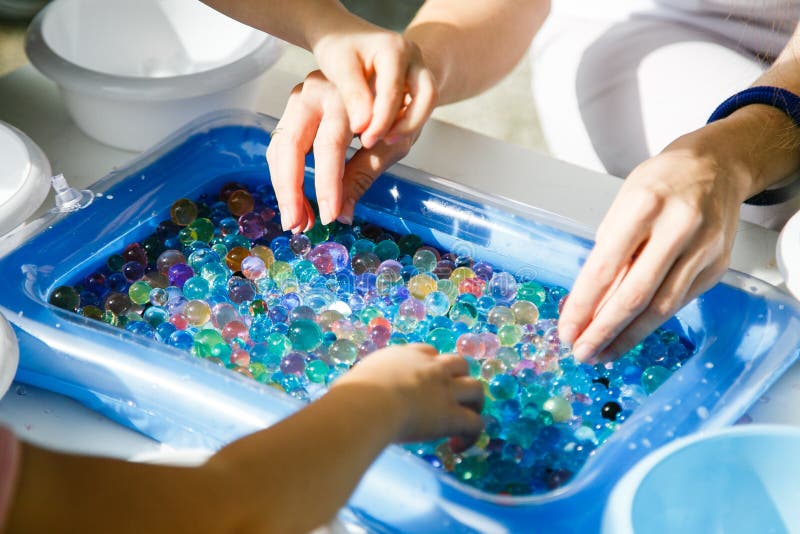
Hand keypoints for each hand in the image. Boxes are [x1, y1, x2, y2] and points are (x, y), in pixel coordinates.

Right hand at [267, 70, 426, 230]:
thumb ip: (363, 175)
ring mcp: (301, 97)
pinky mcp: (294, 109)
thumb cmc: (398, 110)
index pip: (329, 146)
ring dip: (284, 187)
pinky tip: (296, 202)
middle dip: (291, 189)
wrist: (395, 76)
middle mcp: (317, 91)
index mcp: (347, 96)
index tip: (330, 215)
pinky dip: (284, 176)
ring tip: (297, 221)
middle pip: (292, 144)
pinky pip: (281, 145)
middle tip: (297, 225)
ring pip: (280, 146)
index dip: (327, 185)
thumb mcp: (392, 143)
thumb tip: (342, 214)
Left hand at [310, 19, 437, 148]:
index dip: (381, 121)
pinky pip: (419, 106)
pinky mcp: (415, 83)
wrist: (345, 36)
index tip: (366, 140)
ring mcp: (418, 70)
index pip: (394, 92)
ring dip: (410, 125)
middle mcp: (413, 58)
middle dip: (408, 125)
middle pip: (427, 97)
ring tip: (384, 140)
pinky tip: (386, 133)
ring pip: (427, 103)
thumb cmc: (340, 48)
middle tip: (383, 142)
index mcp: (394, 49)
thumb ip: (353, 96)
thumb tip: (363, 127)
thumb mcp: (340, 68)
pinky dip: (405, 121)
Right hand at [332, 344, 483, 448]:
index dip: (431, 366)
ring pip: (476, 389)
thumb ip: (359, 386)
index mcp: (404, 356)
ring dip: (474, 404)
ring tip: (463, 422)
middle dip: (459, 379)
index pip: (428, 352)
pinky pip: (475, 423)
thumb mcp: (353, 381)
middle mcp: (429, 367)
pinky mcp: (452, 415)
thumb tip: (342, 396)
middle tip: (451, 400)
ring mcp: (444, 390)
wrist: (367, 405)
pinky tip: (457, 447)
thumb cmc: (350, 395)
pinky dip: (472, 436)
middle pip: (459, 363)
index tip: (424, 384)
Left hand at [558, 131, 746, 362]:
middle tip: (582, 353)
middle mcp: (678, 228)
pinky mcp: (718, 265)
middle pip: (635, 295)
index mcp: (644, 206)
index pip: (604, 268)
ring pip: (661, 307)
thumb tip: (586, 305)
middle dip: (603, 331)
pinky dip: (652, 321)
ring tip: (603, 352)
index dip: (583, 306)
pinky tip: (631, 333)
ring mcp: (704, 249)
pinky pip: (679, 302)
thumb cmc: (659, 184)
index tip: (567, 331)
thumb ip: (607, 253)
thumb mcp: (621, 206)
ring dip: (628, 336)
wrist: (716, 166)